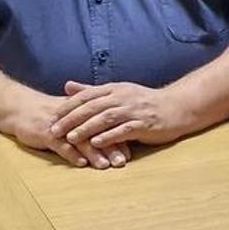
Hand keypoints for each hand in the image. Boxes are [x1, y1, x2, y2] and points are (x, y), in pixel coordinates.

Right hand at [5, 91, 130, 169]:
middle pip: (95, 131)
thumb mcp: (68, 112)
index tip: (131, 147)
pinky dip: (71, 154)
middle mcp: (72, 117)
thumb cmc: (45, 112)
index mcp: (80, 110)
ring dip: (94, 153)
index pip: (103, 121)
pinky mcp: (45, 133)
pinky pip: (60, 145)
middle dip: (110, 146)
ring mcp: (59, 126)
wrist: (18, 107)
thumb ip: (88, 119)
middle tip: (123, 161)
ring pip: (79, 139)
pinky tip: (81, 163)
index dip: (117, 133)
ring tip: (106, 165)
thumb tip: (111, 130)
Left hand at [51, 81, 194, 148]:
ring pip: (105, 118)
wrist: (176, 107)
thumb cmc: (143, 101)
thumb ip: (91, 90)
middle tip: (54, 129)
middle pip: (91, 107)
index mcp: (113, 88)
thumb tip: (66, 85)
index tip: (52, 116)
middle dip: (71, 119)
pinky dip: (109, 136)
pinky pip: (124, 130)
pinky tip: (96, 143)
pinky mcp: (144, 124)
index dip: (68, 106)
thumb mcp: (116, 92)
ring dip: (86, 128)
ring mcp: (133, 110)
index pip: (85, 96)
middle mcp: (121, 97)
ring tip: (71, 138)